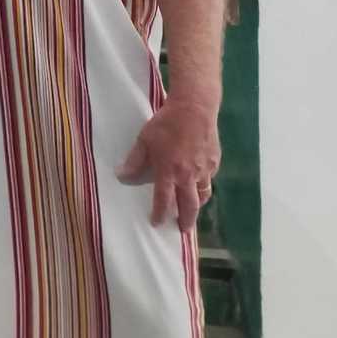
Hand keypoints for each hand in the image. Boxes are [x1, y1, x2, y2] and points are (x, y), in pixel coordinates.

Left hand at [117, 96, 220, 230]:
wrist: (195, 108)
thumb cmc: (166, 123)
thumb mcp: (144, 140)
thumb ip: (134, 160)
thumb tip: (121, 176)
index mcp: (169, 171)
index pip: (164, 200)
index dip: (160, 214)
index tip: (156, 223)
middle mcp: (188, 175)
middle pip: (189, 205)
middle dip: (186, 220)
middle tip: (182, 229)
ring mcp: (204, 169)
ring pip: (204, 194)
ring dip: (198, 205)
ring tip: (193, 210)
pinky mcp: (215, 161)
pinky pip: (210, 179)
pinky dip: (204, 185)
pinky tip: (200, 184)